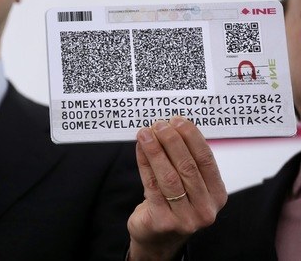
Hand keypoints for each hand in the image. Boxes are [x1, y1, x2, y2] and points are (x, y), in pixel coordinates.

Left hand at [127, 116, 226, 260]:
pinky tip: (140, 148)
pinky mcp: (163, 221)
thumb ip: (185, 160)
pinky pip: (151, 186)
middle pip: (188, 167)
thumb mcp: (189, 184)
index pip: (206, 160)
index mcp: (217, 194)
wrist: (158, 237)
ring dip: (155, 150)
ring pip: (168, 176)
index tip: (178, 120)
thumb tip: (172, 126)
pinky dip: (144, 163)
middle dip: (172, 141)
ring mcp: (185, 218)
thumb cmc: (174, 204)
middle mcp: (205, 208)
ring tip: (145, 132)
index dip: (192, 137)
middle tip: (159, 124)